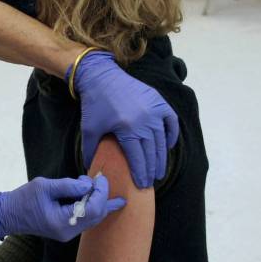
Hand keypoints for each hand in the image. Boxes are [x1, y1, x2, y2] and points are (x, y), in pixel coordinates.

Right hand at [0, 174, 125, 241]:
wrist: (8, 214)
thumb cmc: (23, 198)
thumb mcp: (44, 186)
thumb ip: (68, 185)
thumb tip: (89, 185)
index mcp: (61, 221)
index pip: (91, 209)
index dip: (100, 193)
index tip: (100, 178)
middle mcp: (67, 231)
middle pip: (96, 216)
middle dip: (102, 197)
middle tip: (99, 179)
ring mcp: (67, 233)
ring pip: (93, 219)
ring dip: (99, 202)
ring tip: (100, 185)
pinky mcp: (66, 230)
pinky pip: (85, 219)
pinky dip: (92, 207)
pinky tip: (103, 200)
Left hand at [68, 51, 178, 187]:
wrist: (101, 76)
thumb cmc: (94, 104)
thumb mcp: (89, 130)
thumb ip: (90, 151)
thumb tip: (90, 168)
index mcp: (127, 128)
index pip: (138, 158)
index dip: (141, 173)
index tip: (142, 185)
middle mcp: (145, 120)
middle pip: (152, 151)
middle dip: (152, 169)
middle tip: (151, 181)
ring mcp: (154, 109)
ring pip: (162, 139)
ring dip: (162, 157)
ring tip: (159, 170)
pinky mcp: (158, 100)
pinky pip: (171, 121)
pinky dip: (171, 134)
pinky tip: (168, 146)